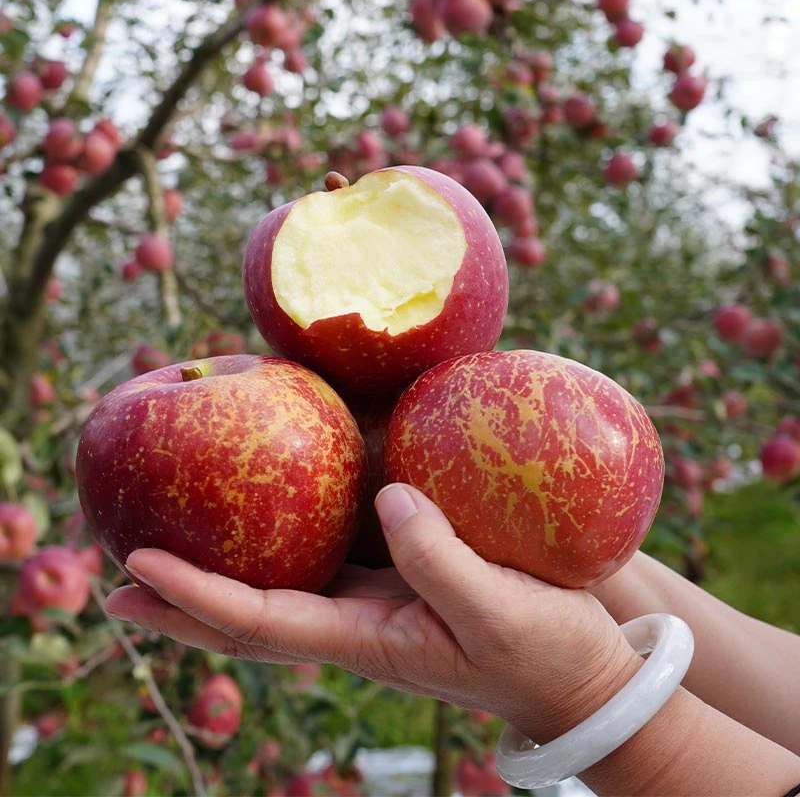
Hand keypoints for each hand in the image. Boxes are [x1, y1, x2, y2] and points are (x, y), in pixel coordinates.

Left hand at [105, 484, 640, 742]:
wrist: (580, 669)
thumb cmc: (545, 651)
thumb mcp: (499, 614)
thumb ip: (442, 563)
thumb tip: (386, 498)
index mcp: (364, 640)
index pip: (257, 622)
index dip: (193, 596)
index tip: (131, 567)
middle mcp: (354, 622)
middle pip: (248, 613)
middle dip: (181, 599)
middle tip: (117, 576)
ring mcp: (373, 600)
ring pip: (279, 585)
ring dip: (222, 569)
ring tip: (173, 542)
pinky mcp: (400, 574)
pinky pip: (326, 555)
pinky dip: (284, 538)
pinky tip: (274, 513)